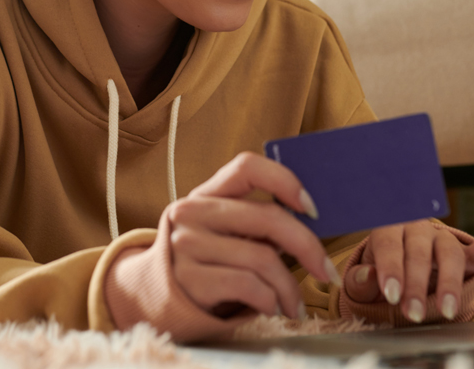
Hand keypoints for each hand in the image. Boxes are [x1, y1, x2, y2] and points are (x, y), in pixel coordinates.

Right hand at [163, 152, 338, 318]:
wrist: (148, 296)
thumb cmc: (202, 262)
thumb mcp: (218, 232)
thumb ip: (253, 221)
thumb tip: (310, 222)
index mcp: (205, 194)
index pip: (247, 166)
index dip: (285, 181)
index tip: (311, 208)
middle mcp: (192, 213)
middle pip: (268, 218)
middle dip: (308, 247)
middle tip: (325, 271)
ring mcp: (187, 246)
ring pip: (263, 259)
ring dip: (289, 288)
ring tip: (293, 304)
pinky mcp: (189, 280)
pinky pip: (248, 286)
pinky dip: (270, 301)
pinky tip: (272, 308)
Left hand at [342, 220, 473, 321]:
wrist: (401, 263)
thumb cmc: (380, 270)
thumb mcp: (362, 278)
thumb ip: (361, 280)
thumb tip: (368, 277)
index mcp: (389, 229)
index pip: (389, 245)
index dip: (390, 269)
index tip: (391, 294)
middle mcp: (417, 229)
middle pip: (419, 253)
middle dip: (416, 284)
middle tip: (412, 312)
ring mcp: (442, 238)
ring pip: (448, 254)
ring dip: (448, 283)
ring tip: (446, 309)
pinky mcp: (462, 252)